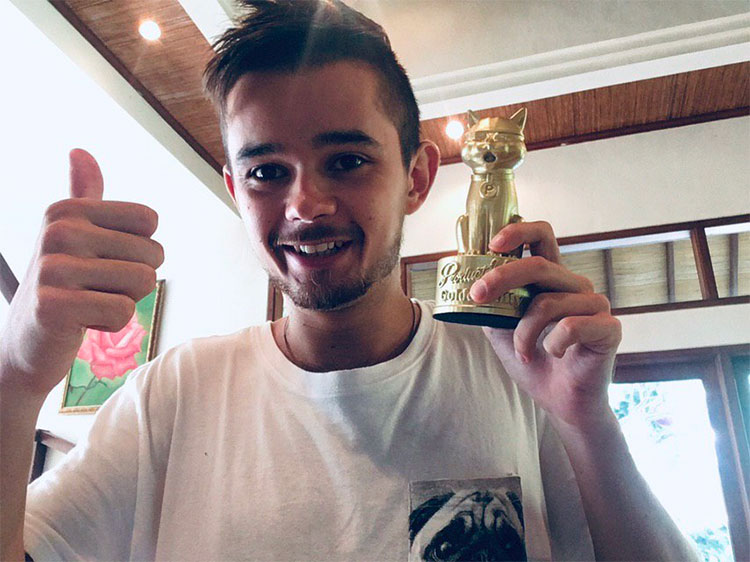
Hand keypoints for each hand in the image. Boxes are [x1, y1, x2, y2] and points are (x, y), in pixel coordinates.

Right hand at [0, 149, 163, 398]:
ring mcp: (52, 268)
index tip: (104, 261)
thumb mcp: (70, 234)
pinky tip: (82, 323)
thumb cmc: (62, 285)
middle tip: (97, 289)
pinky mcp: (54, 307)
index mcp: (67, 210)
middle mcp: (58, 232)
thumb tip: (80, 151)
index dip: (140, 249)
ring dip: (125, 301)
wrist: (27, 342)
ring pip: (144, 283)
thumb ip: (84, 195)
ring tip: (91, 303)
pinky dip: (111, 324)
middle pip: (153, 253)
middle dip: (135, 280)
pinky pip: (124, 312)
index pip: (150, 221)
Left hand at [471, 221, 621, 428]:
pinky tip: (553, 354)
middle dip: (503, 276)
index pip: (541, 236)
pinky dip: (552, 344)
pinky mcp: (609, 328)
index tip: (492, 243)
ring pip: (548, 302)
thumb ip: (490, 303)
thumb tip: (461, 281)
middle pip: (539, 264)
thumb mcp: (500, 329)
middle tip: (478, 295)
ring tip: (521, 352)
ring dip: (523, 332)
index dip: (518, 231)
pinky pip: (571, 326)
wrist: (561, 402)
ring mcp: (595, 305)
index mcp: (551, 279)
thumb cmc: (533, 361)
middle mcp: (575, 285)